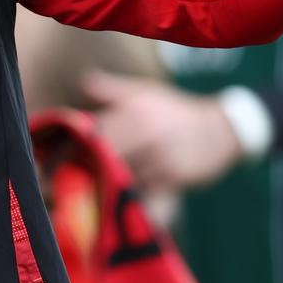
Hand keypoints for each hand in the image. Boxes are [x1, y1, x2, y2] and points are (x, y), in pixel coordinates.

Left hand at [86, 73, 241, 192]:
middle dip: (88, 170)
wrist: (220, 131)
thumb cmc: (174, 110)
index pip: (96, 134)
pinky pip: (143, 195)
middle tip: (71, 180)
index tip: (62, 158)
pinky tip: (118, 200)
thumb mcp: (145, 92)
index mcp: (136, 113)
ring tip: (90, 190)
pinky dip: (129, 198)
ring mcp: (162, 160)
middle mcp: (148, 136)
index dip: (77, 148)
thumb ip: (111, 89)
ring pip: (122, 180)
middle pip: (105, 160)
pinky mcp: (173, 182)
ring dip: (105, 186)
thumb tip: (83, 83)